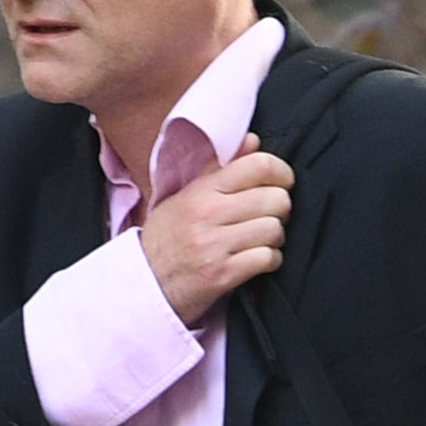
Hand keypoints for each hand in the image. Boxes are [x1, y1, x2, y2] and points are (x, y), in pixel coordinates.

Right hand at [138, 145, 291, 325]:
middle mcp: (208, 213)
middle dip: (281, 209)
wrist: (143, 284)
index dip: (282, 173)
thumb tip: (253, 141)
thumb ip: (219, 169)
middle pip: (275, 198)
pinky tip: (258, 260)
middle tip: (271, 216)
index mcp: (202, 190)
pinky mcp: (220, 275)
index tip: (282, 184)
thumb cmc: (166, 239)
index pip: (258, 165)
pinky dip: (270, 260)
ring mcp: (214, 245)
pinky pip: (266, 258)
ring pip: (274, 229)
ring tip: (262, 240)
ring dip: (275, 237)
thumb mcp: (184, 197)